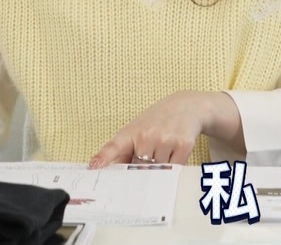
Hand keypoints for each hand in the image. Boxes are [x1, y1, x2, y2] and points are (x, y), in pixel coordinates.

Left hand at [89, 91, 241, 167]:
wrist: (186, 106)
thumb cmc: (157, 121)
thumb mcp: (138, 130)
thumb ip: (126, 152)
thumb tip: (115, 174)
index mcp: (130, 132)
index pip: (114, 147)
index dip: (103, 158)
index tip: (94, 167)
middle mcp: (146, 135)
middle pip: (139, 168)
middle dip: (142, 169)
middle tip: (149, 157)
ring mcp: (164, 140)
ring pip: (158, 171)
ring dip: (161, 166)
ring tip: (165, 148)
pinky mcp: (183, 145)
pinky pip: (174, 169)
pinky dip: (173, 165)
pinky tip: (174, 151)